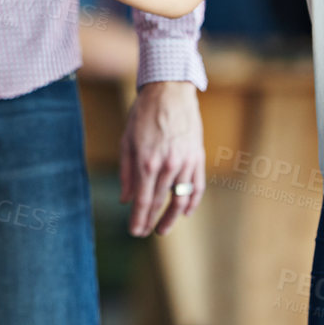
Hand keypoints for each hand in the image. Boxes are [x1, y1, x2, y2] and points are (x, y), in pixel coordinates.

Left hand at [120, 79, 203, 235]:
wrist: (170, 92)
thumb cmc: (143, 114)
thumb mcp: (127, 141)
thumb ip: (126, 172)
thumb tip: (125, 200)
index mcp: (147, 161)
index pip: (142, 200)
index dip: (138, 219)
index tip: (135, 232)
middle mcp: (168, 165)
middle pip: (159, 202)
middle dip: (150, 221)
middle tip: (144, 233)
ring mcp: (185, 162)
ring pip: (180, 198)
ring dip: (171, 217)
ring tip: (162, 229)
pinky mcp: (198, 157)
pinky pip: (197, 186)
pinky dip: (191, 202)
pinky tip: (185, 212)